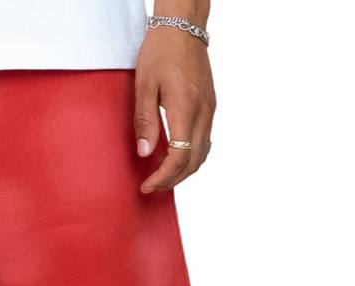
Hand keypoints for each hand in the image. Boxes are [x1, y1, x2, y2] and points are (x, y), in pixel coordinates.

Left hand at [134, 27, 215, 193]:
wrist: (183, 29)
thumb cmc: (160, 53)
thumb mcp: (144, 86)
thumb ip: (145, 121)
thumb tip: (145, 153)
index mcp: (186, 109)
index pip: (179, 157)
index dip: (163, 177)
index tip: (147, 186)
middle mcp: (203, 113)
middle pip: (194, 161)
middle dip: (172, 180)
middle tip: (151, 187)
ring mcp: (210, 110)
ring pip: (203, 153)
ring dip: (184, 171)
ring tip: (162, 177)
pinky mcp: (210, 106)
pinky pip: (205, 141)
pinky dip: (192, 156)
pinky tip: (176, 158)